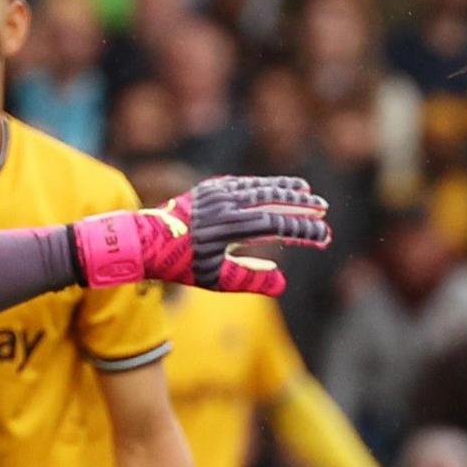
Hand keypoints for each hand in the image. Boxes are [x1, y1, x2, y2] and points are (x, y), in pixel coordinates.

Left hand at [73, 176, 332, 294]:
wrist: (142, 240)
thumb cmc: (179, 264)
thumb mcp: (214, 279)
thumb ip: (250, 279)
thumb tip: (282, 282)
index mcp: (230, 227)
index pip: (276, 225)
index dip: (302, 229)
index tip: (322, 235)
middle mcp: (225, 205)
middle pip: (272, 201)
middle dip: (301, 206)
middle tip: (324, 210)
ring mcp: (216, 193)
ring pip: (259, 187)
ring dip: (285, 189)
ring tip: (307, 192)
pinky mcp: (208, 188)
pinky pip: (242, 183)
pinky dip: (262, 184)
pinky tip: (275, 187)